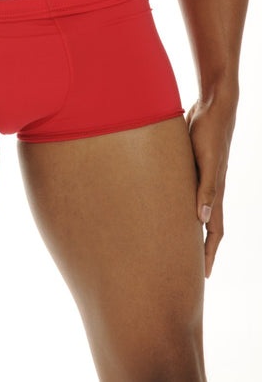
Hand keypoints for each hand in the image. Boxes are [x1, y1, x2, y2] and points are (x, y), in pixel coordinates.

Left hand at [186, 94, 236, 277]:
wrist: (212, 108)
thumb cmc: (209, 132)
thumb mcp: (206, 161)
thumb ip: (206, 189)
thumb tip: (203, 220)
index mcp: (215, 192)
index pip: (214, 231)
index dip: (209, 253)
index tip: (203, 275)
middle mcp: (209, 188)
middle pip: (206, 226)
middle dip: (198, 248)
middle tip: (187, 268)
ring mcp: (201, 177)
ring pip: (194, 210)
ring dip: (188, 227)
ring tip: (175, 242)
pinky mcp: (191, 165)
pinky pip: (186, 192)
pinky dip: (180, 204)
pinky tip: (167, 206)